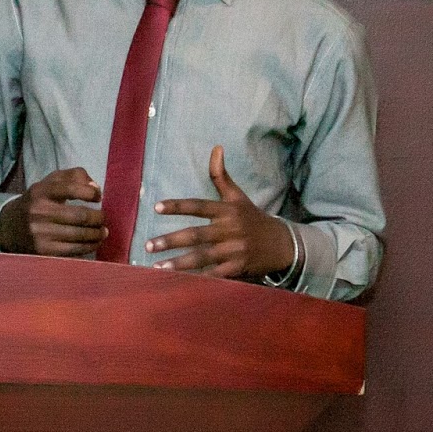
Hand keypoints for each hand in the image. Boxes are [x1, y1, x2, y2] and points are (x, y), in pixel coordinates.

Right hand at [0, 167, 105, 256]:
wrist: (11, 228)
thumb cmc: (38, 202)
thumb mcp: (50, 183)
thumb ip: (74, 176)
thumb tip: (95, 188)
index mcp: (41, 191)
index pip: (70, 188)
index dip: (90, 192)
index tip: (98, 196)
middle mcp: (39, 212)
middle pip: (80, 216)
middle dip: (98, 218)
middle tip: (103, 218)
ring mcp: (41, 233)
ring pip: (79, 234)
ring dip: (97, 234)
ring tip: (102, 231)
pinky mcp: (44, 251)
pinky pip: (74, 250)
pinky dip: (89, 246)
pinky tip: (94, 242)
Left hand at [143, 146, 294, 277]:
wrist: (282, 244)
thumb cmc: (253, 218)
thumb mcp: (238, 197)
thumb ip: (221, 175)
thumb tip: (216, 148)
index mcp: (227, 210)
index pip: (198, 205)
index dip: (178, 206)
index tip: (156, 207)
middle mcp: (230, 229)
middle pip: (196, 234)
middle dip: (171, 241)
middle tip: (149, 245)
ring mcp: (235, 250)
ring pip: (203, 257)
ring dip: (179, 263)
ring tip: (157, 267)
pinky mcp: (239, 268)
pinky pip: (216, 275)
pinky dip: (200, 279)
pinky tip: (181, 283)